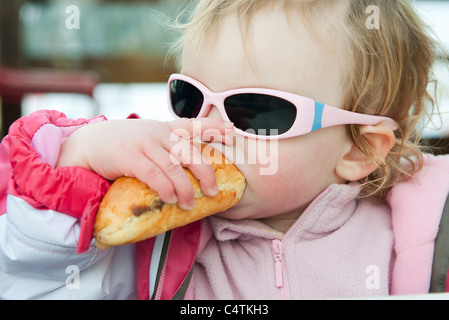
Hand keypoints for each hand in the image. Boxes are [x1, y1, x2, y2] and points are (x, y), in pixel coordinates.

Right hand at [57, 118, 233, 209]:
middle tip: (212, 191)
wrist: (87, 143)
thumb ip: (165, 148)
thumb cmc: (122, 146)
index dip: (214, 127)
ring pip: (173, 167)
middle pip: (190, 152)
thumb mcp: (146, 139)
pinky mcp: (129, 156)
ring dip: (184, 189)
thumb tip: (187, 175)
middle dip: (205, 172)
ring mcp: (144, 143)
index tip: (233, 131)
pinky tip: (170, 199)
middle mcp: (157, 133)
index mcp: (164, 129)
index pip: (193, 124)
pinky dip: (165, 188)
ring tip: (188, 204)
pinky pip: (154, 174)